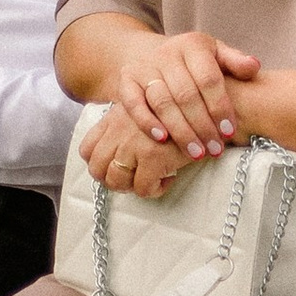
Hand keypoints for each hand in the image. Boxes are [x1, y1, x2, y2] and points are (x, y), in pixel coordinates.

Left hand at [78, 100, 203, 201]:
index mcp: (114, 117)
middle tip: (133, 180)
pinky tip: (168, 179)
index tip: (118, 168)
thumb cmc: (181, 109)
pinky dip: (154, 190)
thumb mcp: (146, 108)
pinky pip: (142, 188)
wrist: (208, 106)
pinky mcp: (153, 157)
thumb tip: (120, 151)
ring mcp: (133, 143)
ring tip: (150, 181)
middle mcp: (119, 129)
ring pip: (116, 181)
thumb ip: (129, 125)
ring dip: (131, 187)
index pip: (87, 149)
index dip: (99, 164)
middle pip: (96, 168)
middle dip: (112, 181)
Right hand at [109, 27, 259, 154]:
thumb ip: (235, 61)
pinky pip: (134, 104)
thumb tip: (253, 67)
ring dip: (181, 131)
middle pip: (186, 94)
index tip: (229, 132)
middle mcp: (167, 54)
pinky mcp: (126, 81)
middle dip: (203, 126)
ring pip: (162, 102)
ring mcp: (144, 67)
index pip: (208, 78)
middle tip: (215, 150)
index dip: (220, 106)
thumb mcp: (215, 54)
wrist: (151, 55)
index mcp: (193, 45)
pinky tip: (163, 140)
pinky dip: (147, 122)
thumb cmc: (193, 62)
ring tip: (196, 153)